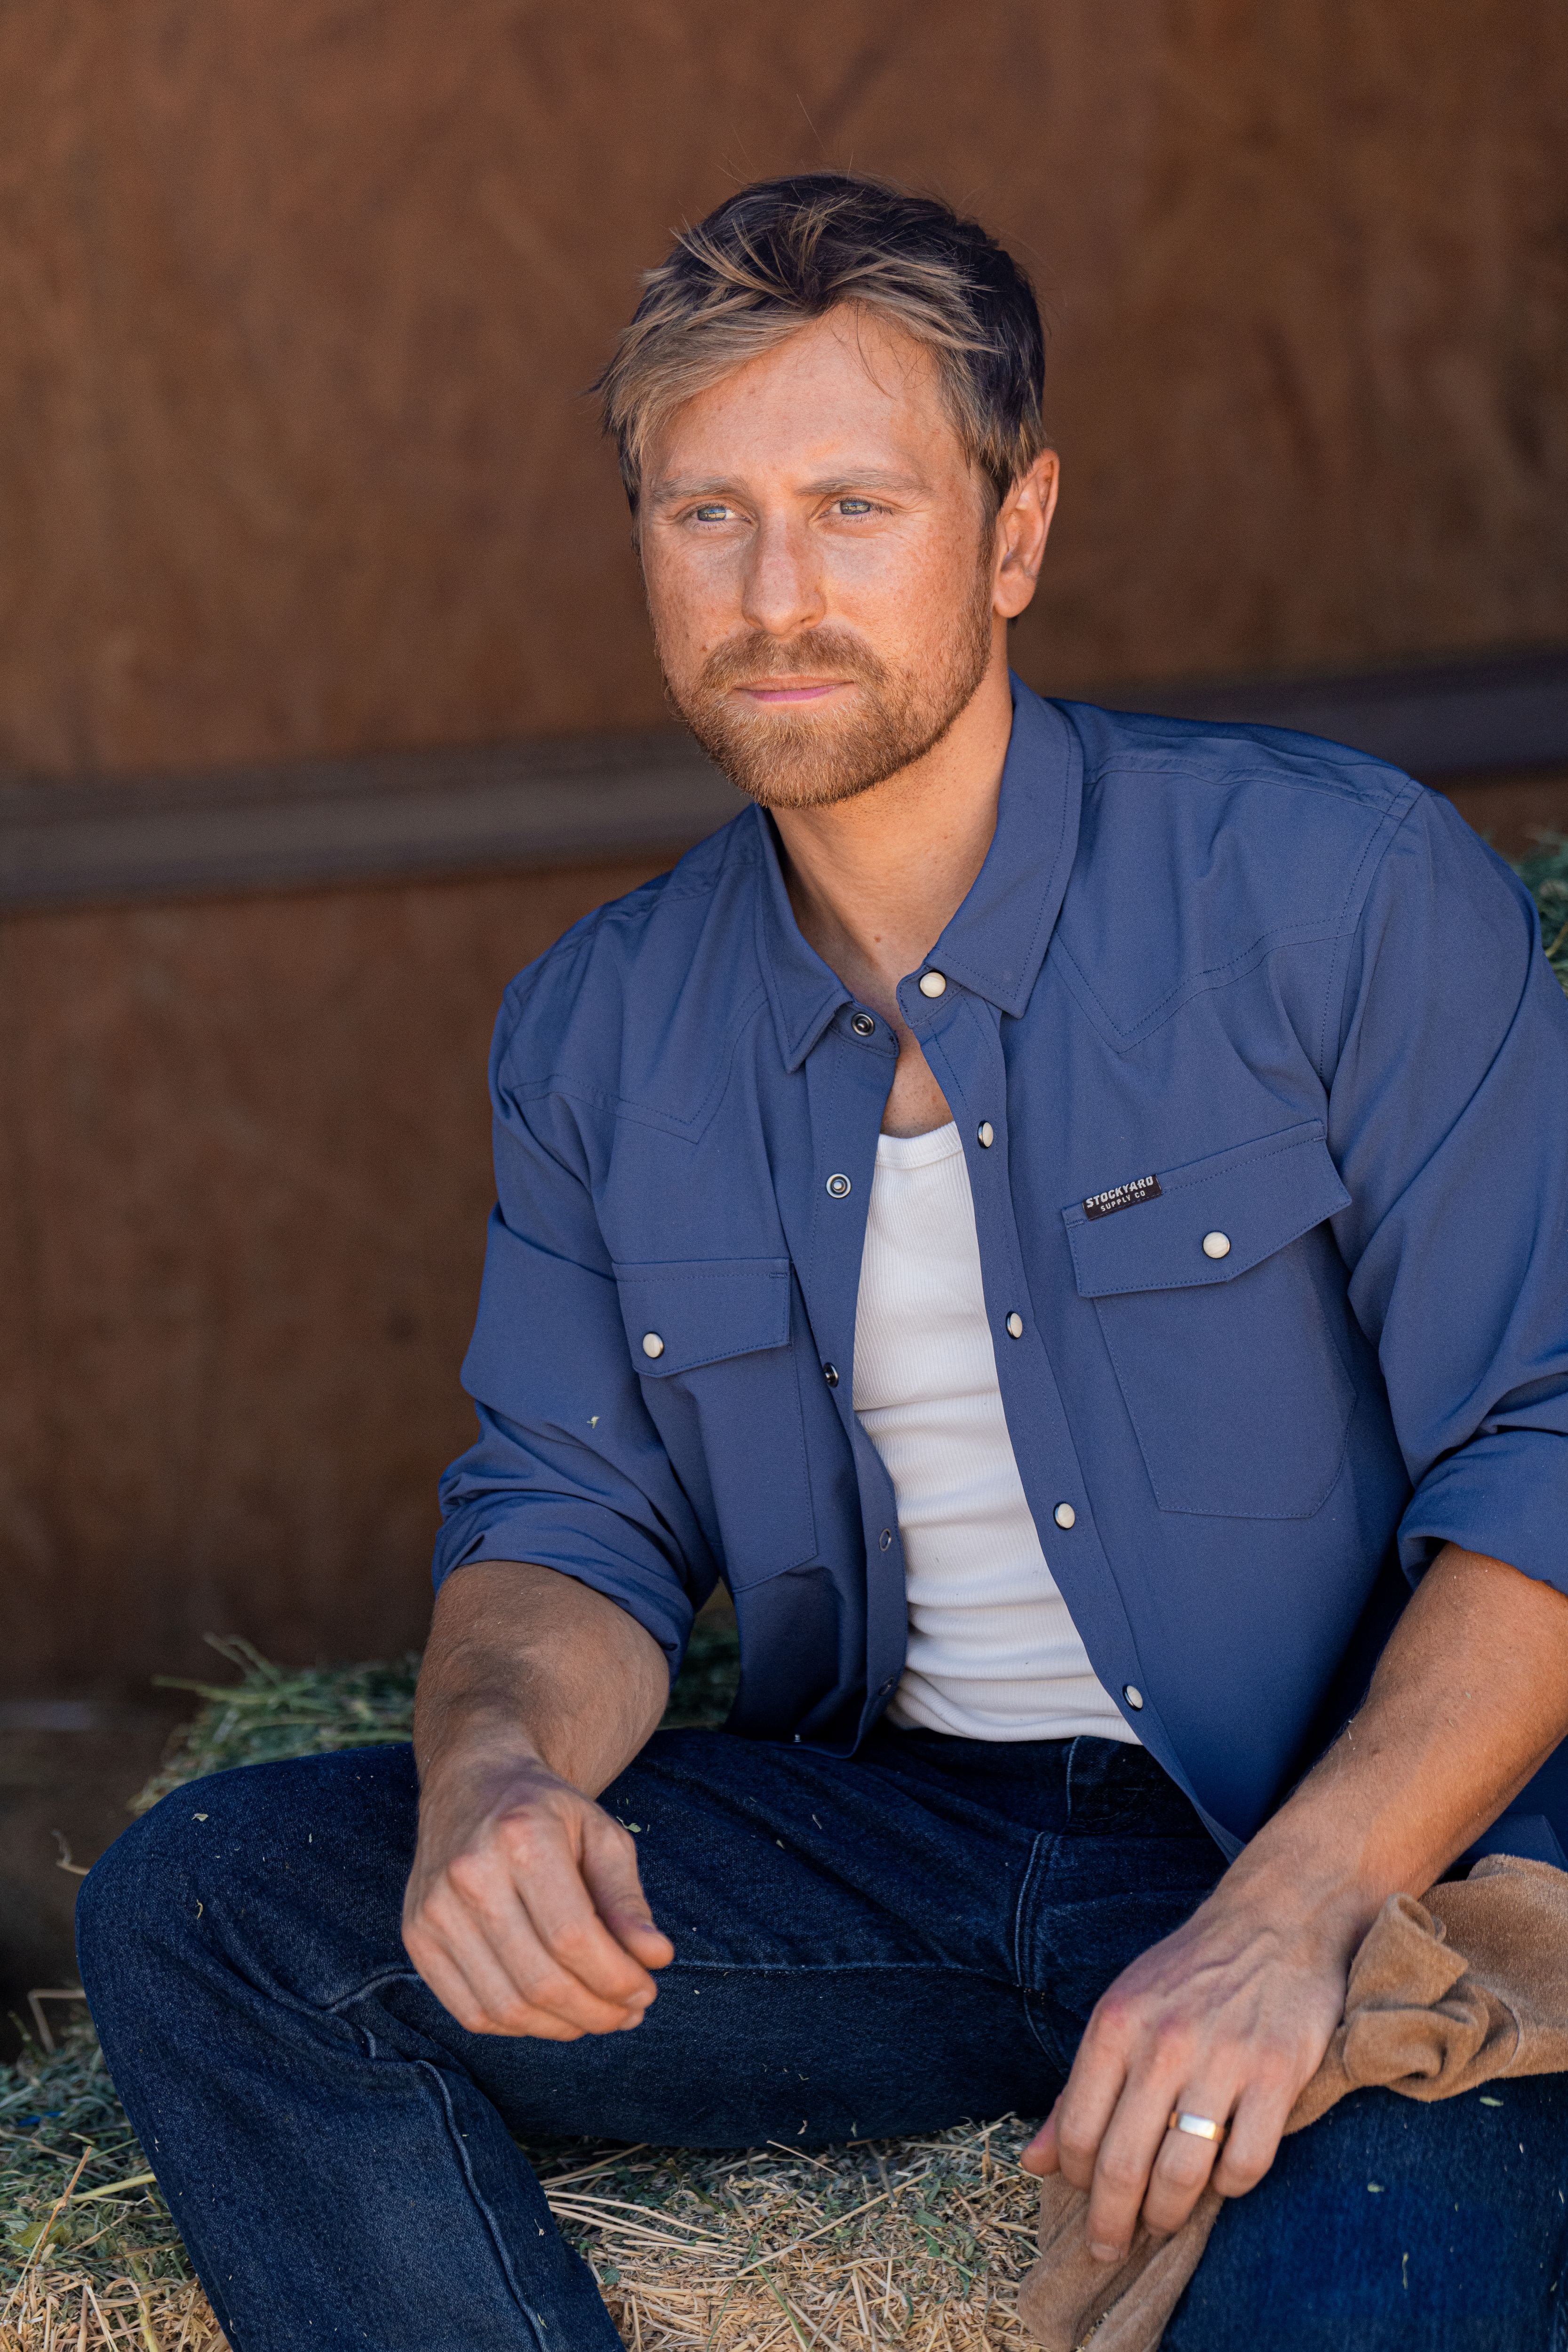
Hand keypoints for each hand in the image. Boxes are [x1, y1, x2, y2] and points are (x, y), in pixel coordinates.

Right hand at [402, 1746, 673, 2038]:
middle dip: (596, 2011)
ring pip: (505, 2006)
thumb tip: (656, 1958)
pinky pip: (471, 2010)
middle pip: (540, 1979)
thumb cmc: (546, 1813)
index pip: (572, 1937)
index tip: (646, 1991)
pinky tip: (552, 2013)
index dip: (616, 1978)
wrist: (471, 1785)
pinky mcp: (417, 1937)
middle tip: (628, 2014)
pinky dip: (519, 2025)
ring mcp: (434, 1910)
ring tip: (597, 2016)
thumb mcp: (601, 1835)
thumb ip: (628, 1898)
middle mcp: (469, 1875)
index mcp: (522, 1838)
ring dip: (562, 2026)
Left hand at [1018, 1881, 1348, 2260]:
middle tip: (1111, 2245)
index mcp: (1116, 2025)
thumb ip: (1077, 2089)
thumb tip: (1032, 2161)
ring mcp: (1222, 2059)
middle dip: (1111, 2221)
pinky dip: (1230, 2188)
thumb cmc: (1190, 1974)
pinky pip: (1246, 2164)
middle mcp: (1163, 2043)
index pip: (1077, 2131)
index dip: (1074, 2181)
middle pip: (1122, 2164)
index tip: (1082, 2200)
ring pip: (1181, 2175)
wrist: (1276, 1921)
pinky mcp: (1277, 2074)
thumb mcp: (1121, 2010)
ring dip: (1166, 2215)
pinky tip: (1221, 2179)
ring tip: (1162, 2221)